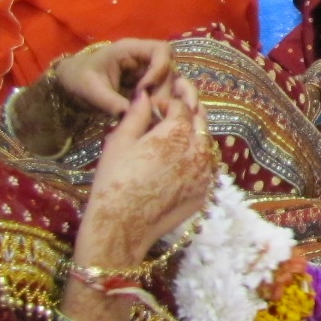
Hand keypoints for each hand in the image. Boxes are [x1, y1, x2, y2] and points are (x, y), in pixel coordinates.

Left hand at [52, 39, 173, 116]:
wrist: (68, 85)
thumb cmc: (77, 80)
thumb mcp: (91, 91)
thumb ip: (112, 102)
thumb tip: (132, 115)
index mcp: (129, 49)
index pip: (161, 50)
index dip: (160, 69)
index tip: (145, 89)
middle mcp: (142, 57)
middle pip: (169, 67)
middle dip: (163, 89)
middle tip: (150, 108)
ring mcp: (145, 70)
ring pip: (168, 81)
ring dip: (163, 97)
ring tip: (148, 113)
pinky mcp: (145, 83)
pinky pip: (160, 90)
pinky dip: (158, 102)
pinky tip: (147, 113)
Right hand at [79, 78, 214, 262]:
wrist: (122, 226)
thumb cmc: (115, 180)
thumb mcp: (120, 141)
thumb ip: (137, 114)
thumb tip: (145, 95)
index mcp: (177, 133)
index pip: (181, 106)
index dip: (167, 102)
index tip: (154, 106)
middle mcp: (198, 150)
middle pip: (200, 121)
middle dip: (188, 110)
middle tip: (175, 105)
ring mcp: (206, 172)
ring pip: (206, 143)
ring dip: (194, 133)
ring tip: (177, 132)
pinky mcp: (205, 191)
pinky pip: (206, 167)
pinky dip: (197, 157)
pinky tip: (180, 159)